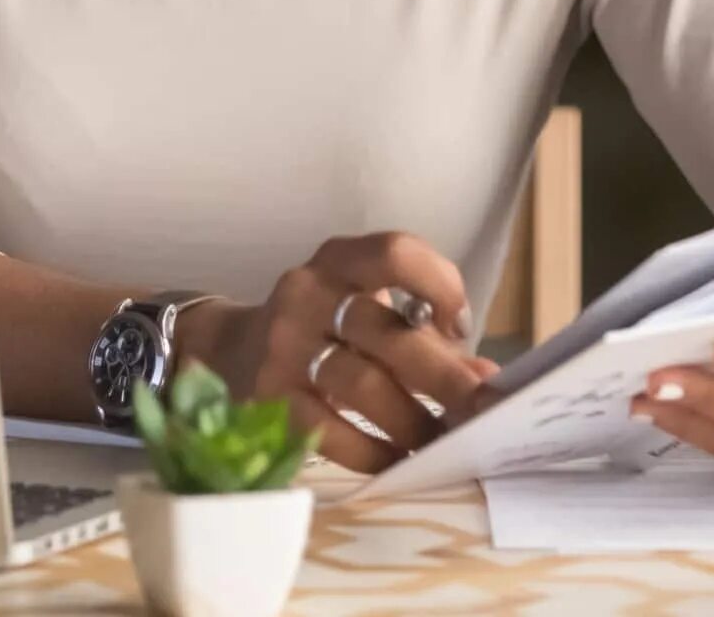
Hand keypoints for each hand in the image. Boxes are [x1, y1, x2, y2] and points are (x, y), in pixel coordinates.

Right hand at [179, 232, 498, 473]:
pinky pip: (329, 431)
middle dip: (443, 376)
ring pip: (361, 385)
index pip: (394, 253)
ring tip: (442, 443)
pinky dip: (372, 450)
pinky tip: (397, 460)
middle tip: (480, 410)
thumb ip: (423, 335)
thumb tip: (485, 377)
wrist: (228, 350)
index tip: (459, 327)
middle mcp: (307, 294)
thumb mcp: (363, 310)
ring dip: (412, 420)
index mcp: (337, 261)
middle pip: (386, 332)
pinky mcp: (269, 398)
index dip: (438, 285)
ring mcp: (284, 346)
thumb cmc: (319, 328)